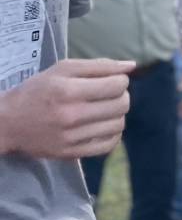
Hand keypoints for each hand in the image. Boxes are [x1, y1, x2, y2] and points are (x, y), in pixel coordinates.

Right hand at [0, 59, 132, 158]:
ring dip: (117, 114)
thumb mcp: (63, 69)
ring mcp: (71, 138)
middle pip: (121, 105)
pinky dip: (112, 134)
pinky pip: (109, 145)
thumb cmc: (37, 90)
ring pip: (118, 124)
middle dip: (122, 96)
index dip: (121, 80)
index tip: (112, 80)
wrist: (8, 123)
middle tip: (109, 94)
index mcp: (68, 91)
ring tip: (104, 109)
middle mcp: (71, 115)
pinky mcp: (72, 153)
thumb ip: (99, 66)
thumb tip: (131, 66)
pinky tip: (102, 125)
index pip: (117, 86)